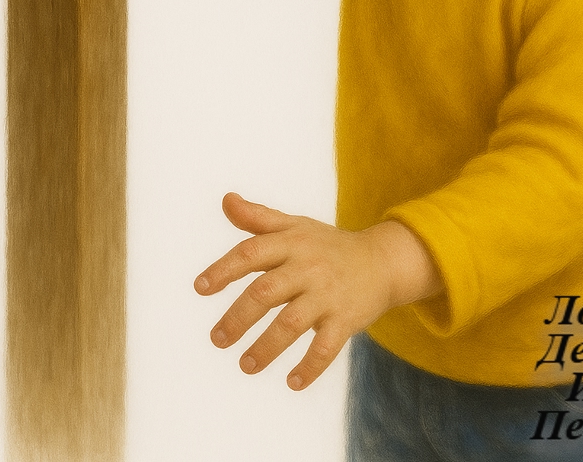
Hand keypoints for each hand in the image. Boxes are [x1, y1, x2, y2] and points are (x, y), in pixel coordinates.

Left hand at [195, 192, 444, 389]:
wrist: (382, 260)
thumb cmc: (328, 245)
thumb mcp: (295, 227)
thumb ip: (258, 218)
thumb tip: (225, 200)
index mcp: (291, 244)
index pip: (251, 252)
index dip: (224, 269)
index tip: (200, 287)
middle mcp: (307, 267)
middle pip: (266, 291)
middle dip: (238, 317)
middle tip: (217, 339)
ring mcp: (327, 294)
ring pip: (292, 323)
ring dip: (266, 347)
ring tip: (245, 365)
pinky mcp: (346, 319)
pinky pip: (326, 347)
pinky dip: (310, 367)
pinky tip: (292, 383)